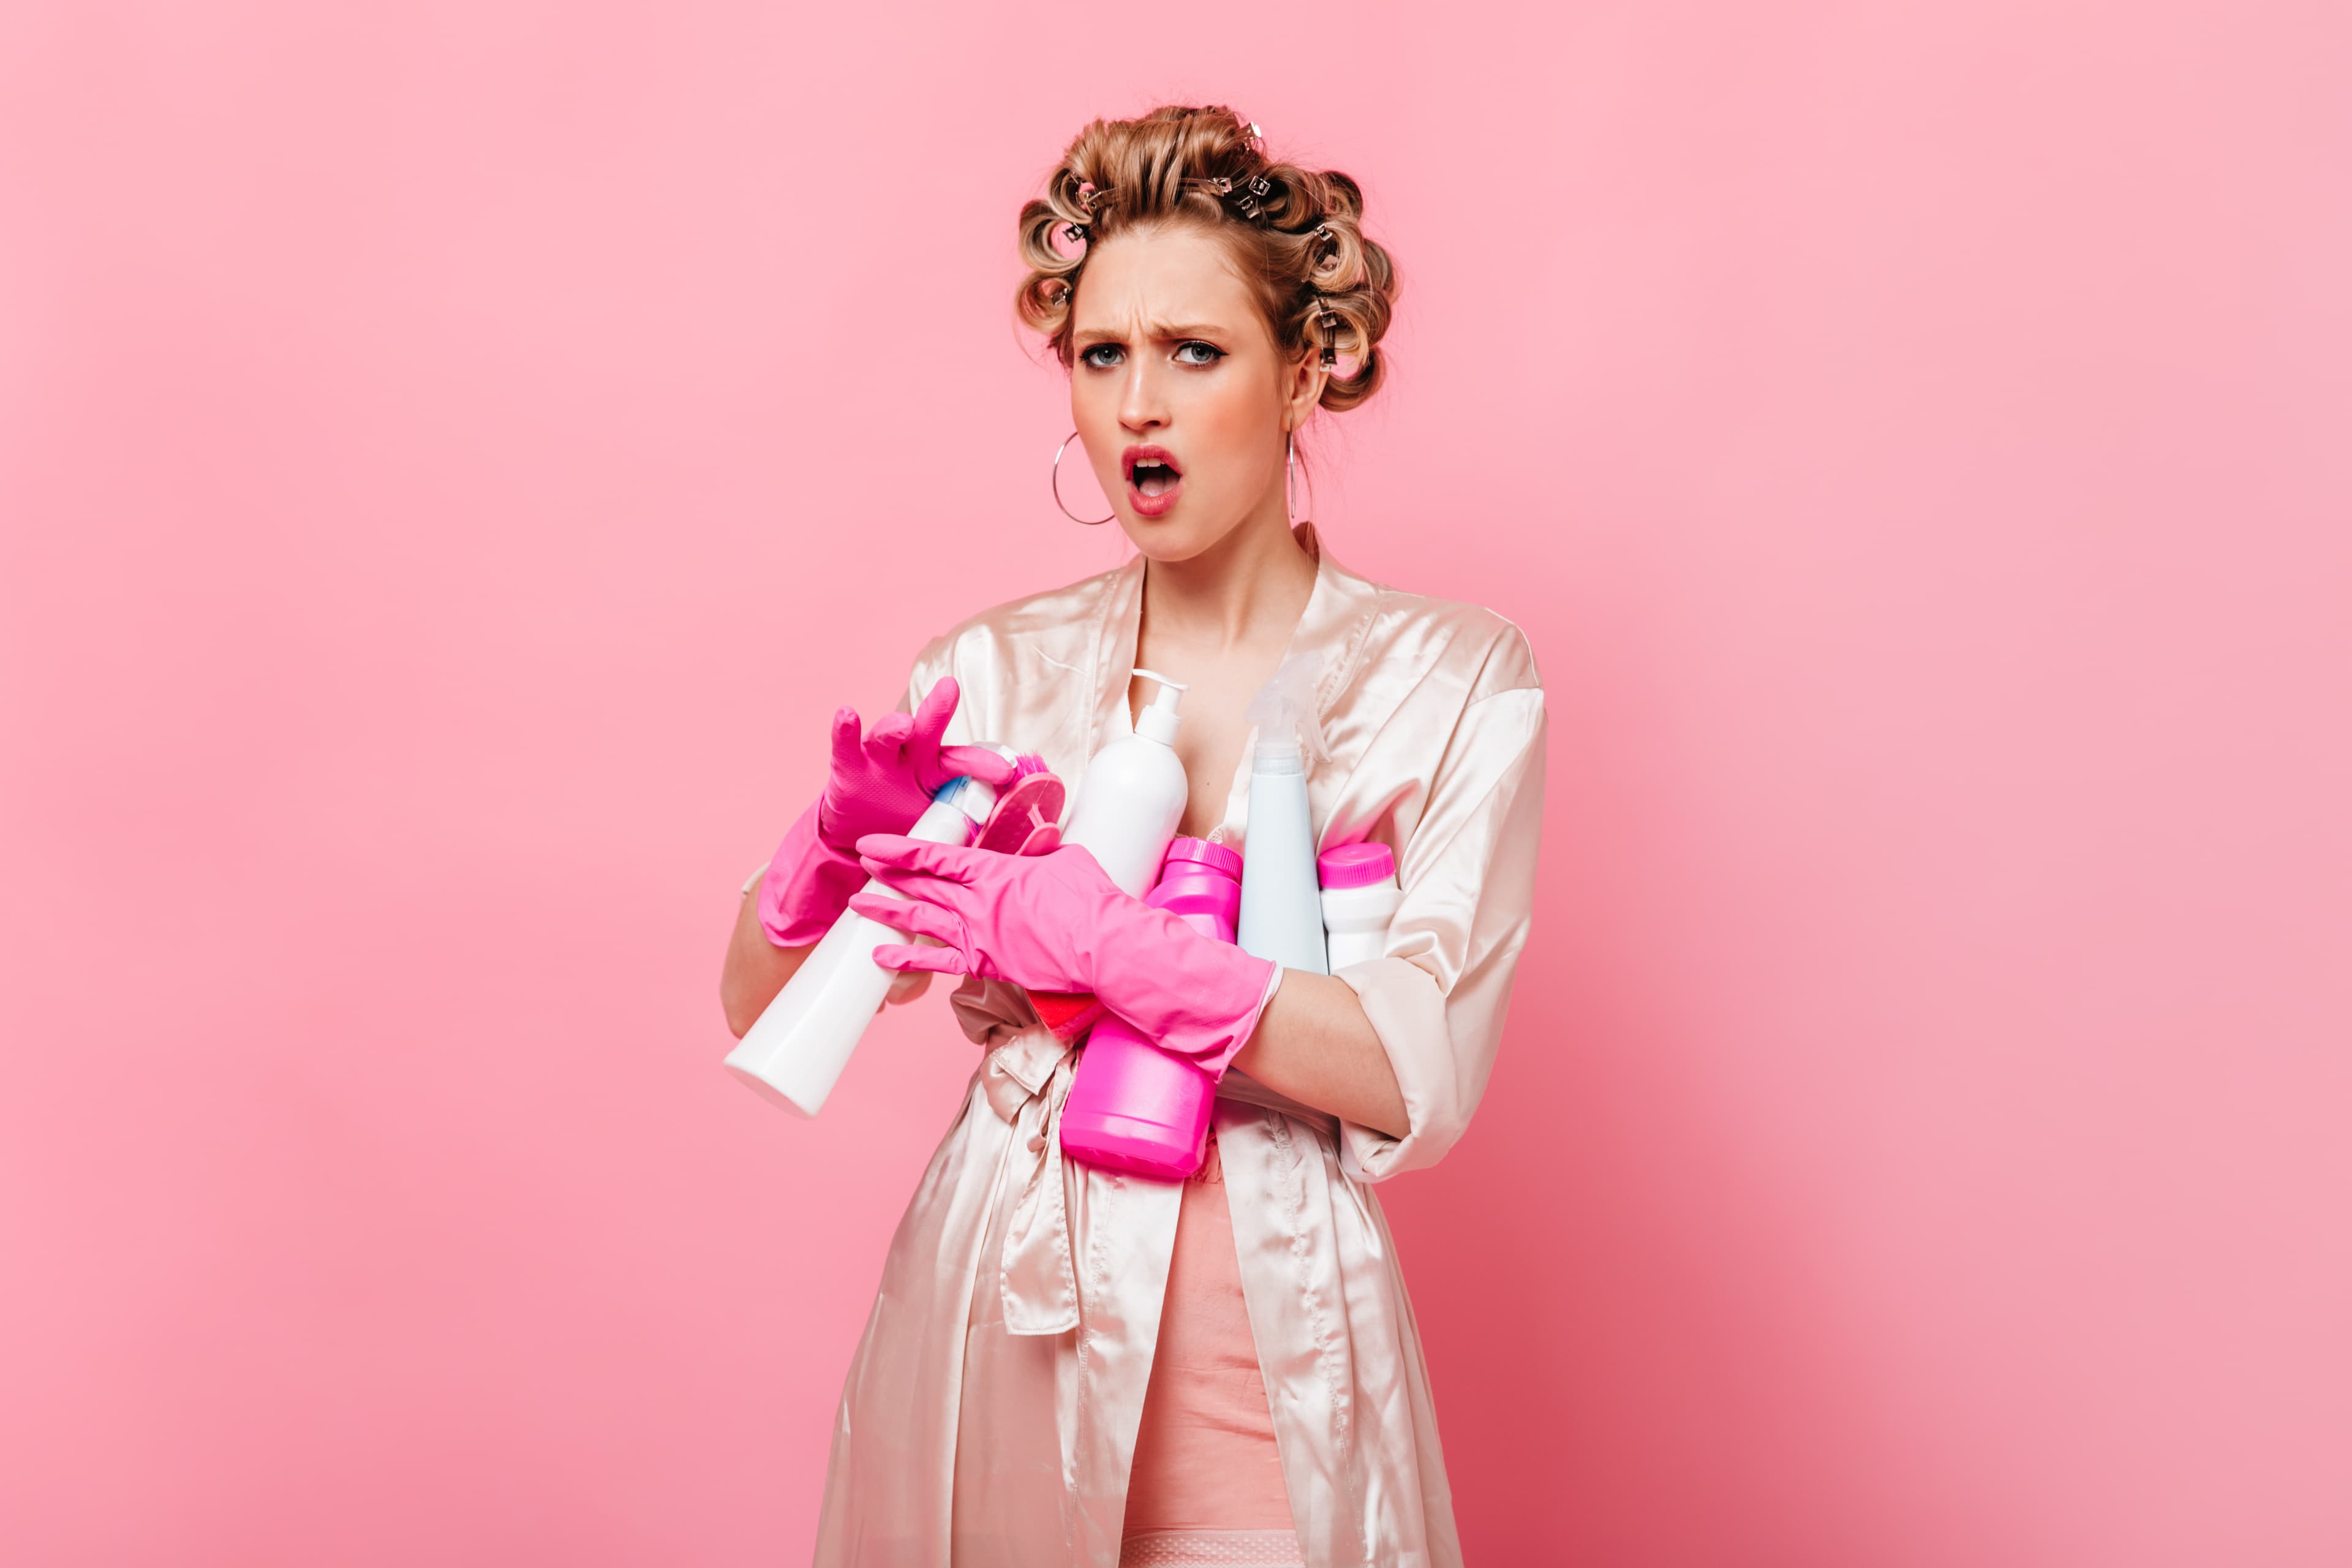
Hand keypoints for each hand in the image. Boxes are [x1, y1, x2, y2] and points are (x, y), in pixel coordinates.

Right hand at [758, 676, 1012, 948]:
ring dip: (894, 727)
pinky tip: (847, 714)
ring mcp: (877, 760)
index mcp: (937, 772)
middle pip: (927, 732)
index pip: (963, 763)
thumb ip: (972, 833)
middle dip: (937, 710)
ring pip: (887, 736)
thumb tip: (1033, 849)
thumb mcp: (939, 828)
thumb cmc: (906, 825)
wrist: (857, 838)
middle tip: (949, 690)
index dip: (983, 764)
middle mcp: (909, 758)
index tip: (1005, 768)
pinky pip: (845, 746)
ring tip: (902, 724)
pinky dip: (844, 731)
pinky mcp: (847, 767)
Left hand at [849, 837, 1277, 1075]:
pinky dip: (907, 962)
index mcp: (995, 872)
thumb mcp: (1067, 859)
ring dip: (887, 912)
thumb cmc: (1092, 901)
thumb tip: (1041, 843)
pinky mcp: (987, 965)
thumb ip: (1043, 852)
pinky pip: (938, 964)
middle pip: (921, 886)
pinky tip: (881, 960)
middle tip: (861, 866)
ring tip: (858, 905)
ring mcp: (979, 936)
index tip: (873, 844)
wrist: (1104, 947)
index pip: (936, 856)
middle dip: (888, 875)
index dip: (900, 850)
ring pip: (920, 921)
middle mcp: (978, 903)